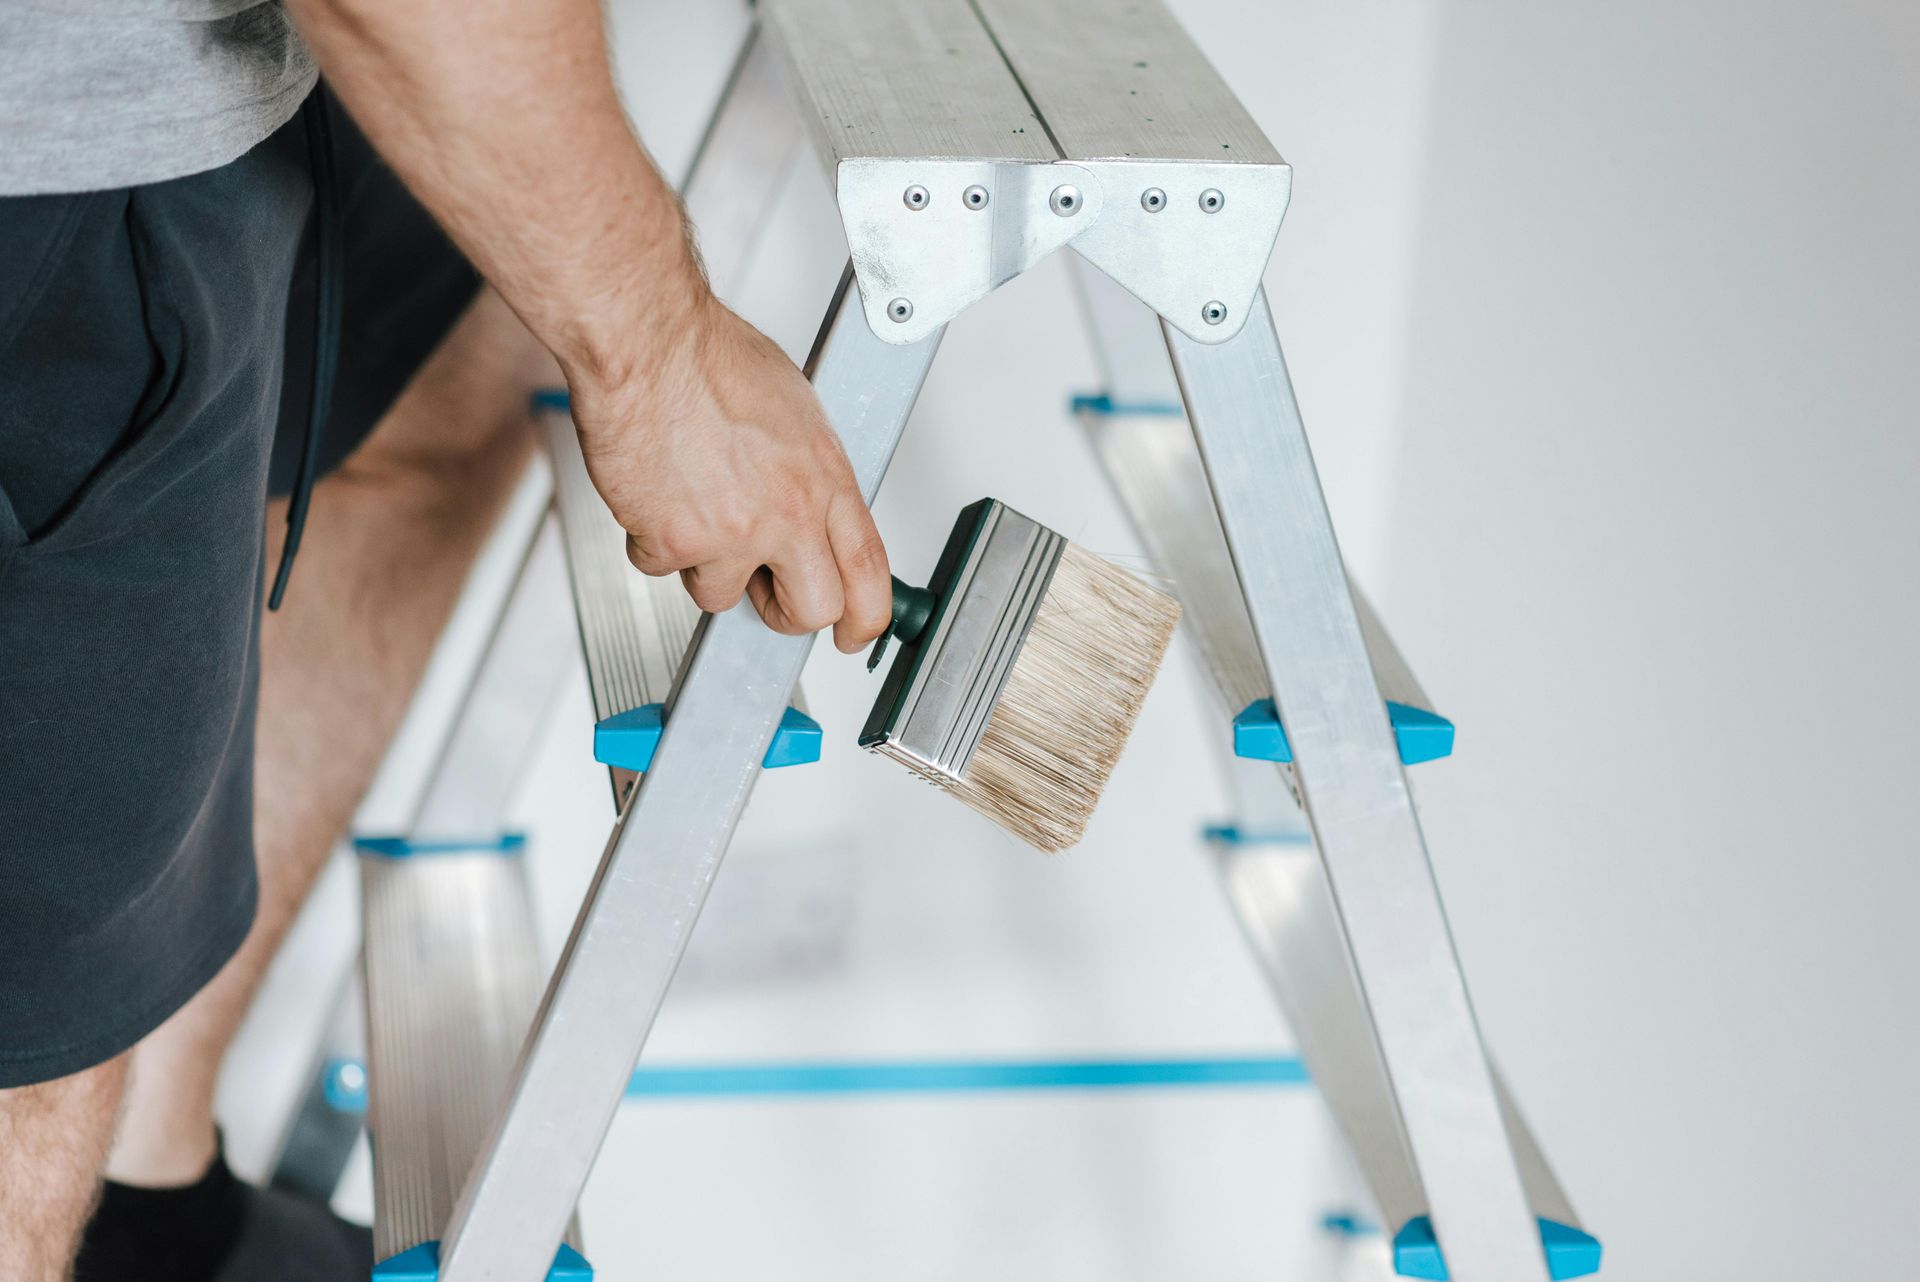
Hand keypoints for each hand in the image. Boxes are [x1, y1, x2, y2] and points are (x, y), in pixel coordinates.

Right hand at [568, 291, 891, 653]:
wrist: (646, 343)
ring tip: (691, 505)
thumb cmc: (709, 357)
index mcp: (826, 478)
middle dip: (785, 612)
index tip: (854, 633)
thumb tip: (811, 504)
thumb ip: (809, 471)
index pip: (869, 571)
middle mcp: (788, 512)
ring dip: (703, 564)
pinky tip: (654, 492)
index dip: (866, 617)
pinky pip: (661, 568)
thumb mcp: (795, 410)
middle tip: (763, 590)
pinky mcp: (675, 541)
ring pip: (721, 596)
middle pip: (812, 610)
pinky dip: (651, 539)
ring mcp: (732, 532)